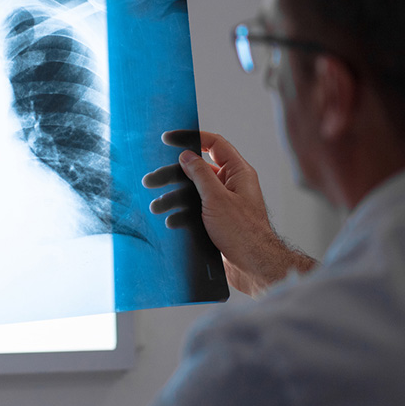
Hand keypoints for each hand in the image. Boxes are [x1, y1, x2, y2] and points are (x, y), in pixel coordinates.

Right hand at [142, 130, 314, 294]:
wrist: (254, 267)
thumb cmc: (244, 233)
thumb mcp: (217, 199)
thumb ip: (201, 174)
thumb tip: (188, 156)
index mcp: (238, 173)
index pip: (214, 144)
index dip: (192, 138)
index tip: (169, 139)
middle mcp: (231, 185)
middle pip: (198, 170)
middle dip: (174, 175)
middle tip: (151, 179)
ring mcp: (224, 203)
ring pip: (194, 193)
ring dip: (174, 198)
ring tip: (156, 205)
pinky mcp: (217, 220)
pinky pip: (196, 211)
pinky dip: (182, 214)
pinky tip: (169, 220)